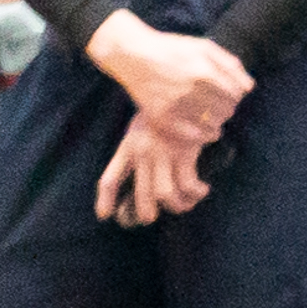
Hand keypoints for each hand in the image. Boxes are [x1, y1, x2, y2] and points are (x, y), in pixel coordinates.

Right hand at [87, 13, 252, 140]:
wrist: (132, 54)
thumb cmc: (171, 49)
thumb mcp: (203, 46)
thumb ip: (229, 64)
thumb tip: (249, 87)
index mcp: (204, 70)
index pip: (236, 94)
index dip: (236, 96)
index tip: (229, 95)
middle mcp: (191, 89)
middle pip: (226, 110)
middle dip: (227, 109)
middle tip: (218, 106)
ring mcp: (175, 105)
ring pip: (213, 124)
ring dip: (217, 122)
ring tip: (211, 117)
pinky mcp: (161, 117)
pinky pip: (193, 136)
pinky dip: (204, 136)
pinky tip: (205, 131)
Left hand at [96, 109, 214, 225]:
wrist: (184, 91)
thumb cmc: (165, 110)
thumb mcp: (141, 126)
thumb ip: (138, 147)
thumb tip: (144, 175)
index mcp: (128, 148)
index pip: (109, 179)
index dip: (105, 201)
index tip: (104, 215)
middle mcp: (143, 154)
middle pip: (141, 196)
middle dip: (147, 214)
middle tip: (154, 216)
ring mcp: (163, 154)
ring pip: (165, 195)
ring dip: (179, 206)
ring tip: (186, 202)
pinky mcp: (184, 152)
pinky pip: (189, 184)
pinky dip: (196, 193)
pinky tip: (202, 189)